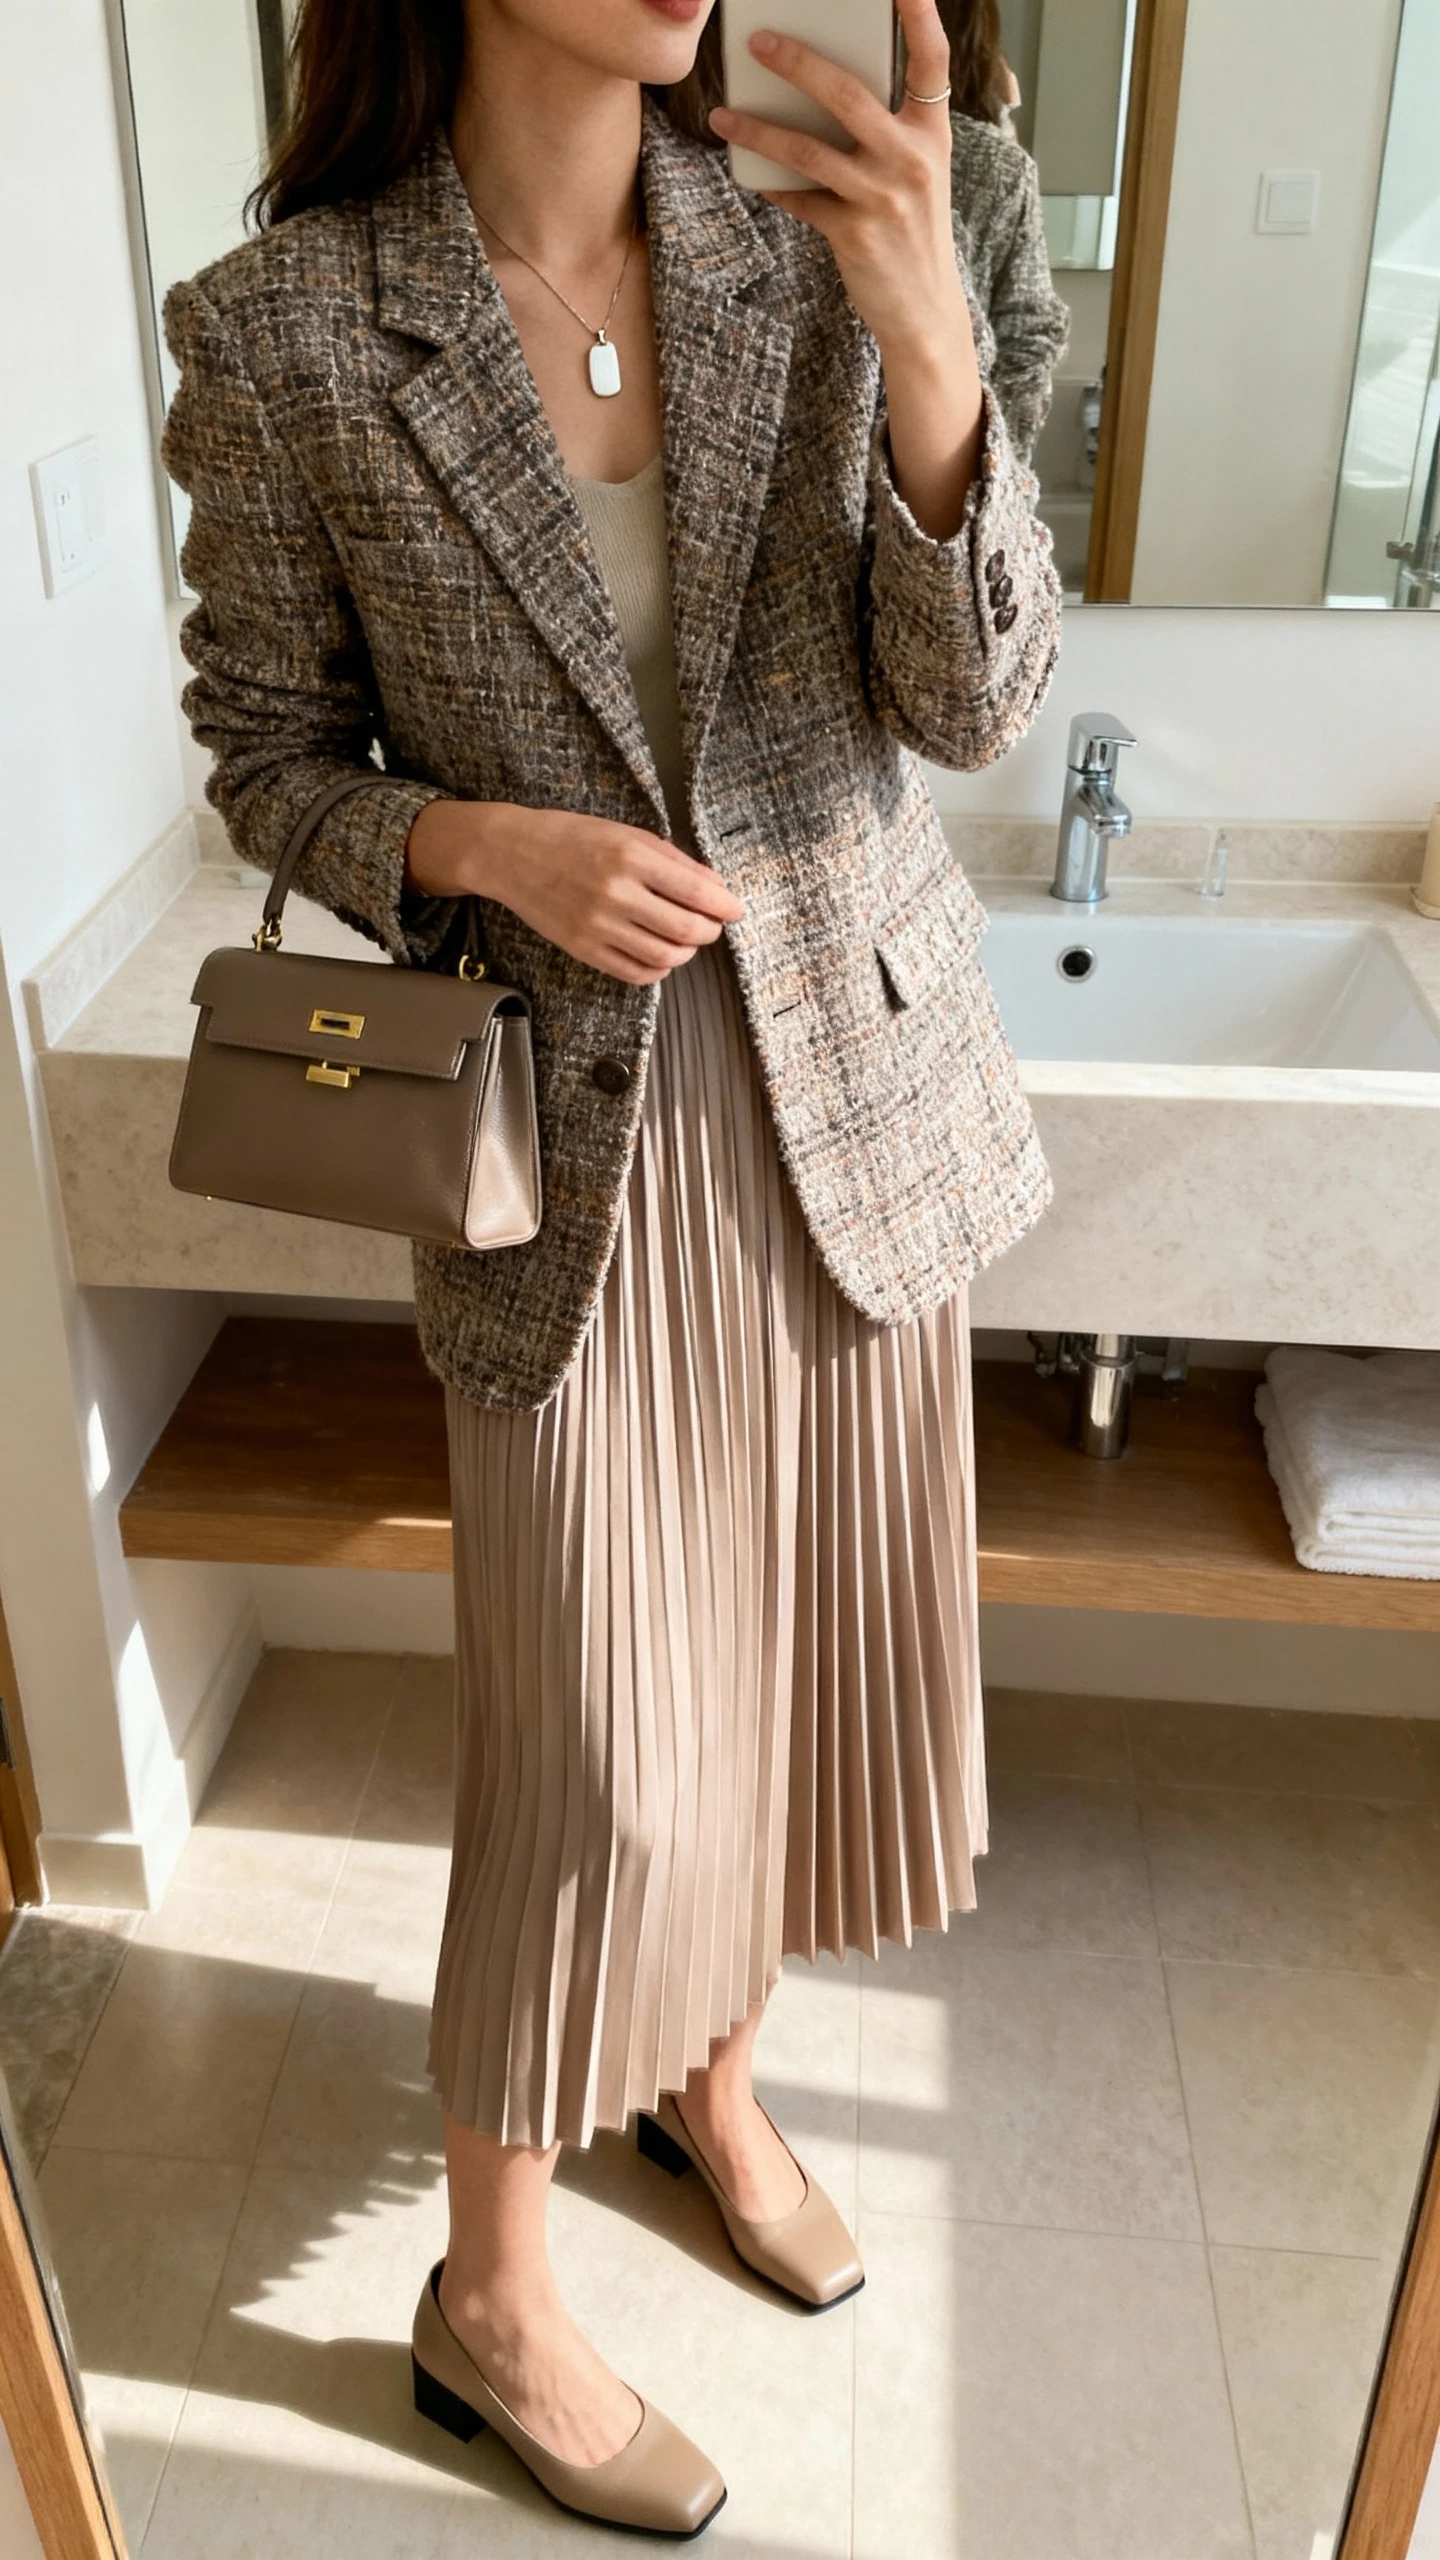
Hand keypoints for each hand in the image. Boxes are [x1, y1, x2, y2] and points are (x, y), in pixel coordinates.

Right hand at [406, 799, 744, 987]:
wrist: (510, 854)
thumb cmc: (571, 837)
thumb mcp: (626, 834)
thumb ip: (673, 860)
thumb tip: (716, 888)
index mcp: (631, 856)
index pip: (699, 893)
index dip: (726, 906)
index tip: (735, 909)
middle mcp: (617, 893)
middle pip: (688, 929)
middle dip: (710, 930)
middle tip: (711, 924)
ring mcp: (598, 926)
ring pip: (666, 956)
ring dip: (686, 951)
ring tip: (684, 938)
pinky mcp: (583, 949)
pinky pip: (636, 973)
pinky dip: (659, 969)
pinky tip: (660, 955)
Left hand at [709, 0, 982, 537]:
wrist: (924, 312)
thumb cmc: (912, 233)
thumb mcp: (913, 174)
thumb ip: (883, 131)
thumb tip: (816, 92)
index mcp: (932, 134)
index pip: (931, 62)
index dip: (918, 15)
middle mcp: (912, 160)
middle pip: (849, 94)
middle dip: (798, 62)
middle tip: (758, 39)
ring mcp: (884, 198)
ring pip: (810, 148)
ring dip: (759, 128)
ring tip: (724, 113)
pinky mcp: (854, 234)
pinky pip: (800, 198)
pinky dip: (771, 184)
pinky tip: (746, 169)